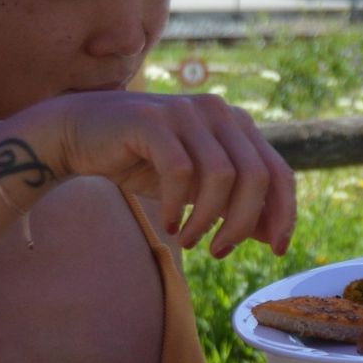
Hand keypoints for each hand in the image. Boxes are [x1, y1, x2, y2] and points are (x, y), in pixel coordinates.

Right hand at [15, 91, 295, 257]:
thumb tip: (276, 237)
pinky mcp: (151, 120)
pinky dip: (178, 204)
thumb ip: (236, 205)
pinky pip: (180, 170)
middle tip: (219, 251)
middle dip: (243, 223)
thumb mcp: (199, 189)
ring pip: (222, 175)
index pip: (279, 172)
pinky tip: (169, 224)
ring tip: (190, 240)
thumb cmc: (144, 163)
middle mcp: (218, 112)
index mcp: (237, 126)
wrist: (78, 134)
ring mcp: (186, 111)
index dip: (285, 213)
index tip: (279, 251)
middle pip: (256, 176)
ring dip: (208, 219)